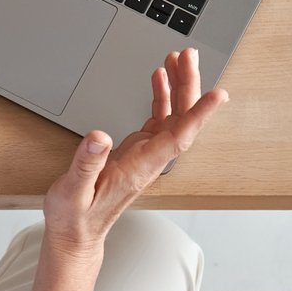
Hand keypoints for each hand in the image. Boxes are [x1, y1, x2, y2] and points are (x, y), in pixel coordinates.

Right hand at [42, 47, 226, 262]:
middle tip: (189, 55)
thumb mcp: (72, 192)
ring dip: (178, 86)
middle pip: (180, 120)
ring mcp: (145, 155)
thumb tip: (99, 136)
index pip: (178, 139)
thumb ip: (86, 164)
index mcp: (139, 169)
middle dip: (189, 85)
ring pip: (173, 116)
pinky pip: (159, 119)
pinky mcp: (137, 151)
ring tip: (177, 58)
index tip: (219, 95)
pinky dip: (162, 96)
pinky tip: (160, 78)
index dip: (199, 115)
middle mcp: (149, 160)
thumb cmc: (74, 218)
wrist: (77, 235)